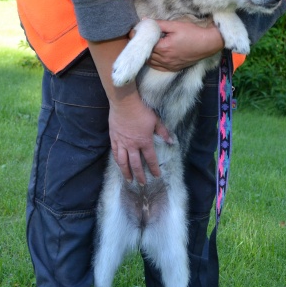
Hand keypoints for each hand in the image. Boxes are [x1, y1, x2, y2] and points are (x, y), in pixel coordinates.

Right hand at [87, 38, 170, 184]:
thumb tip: (172, 141)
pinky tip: (119, 165)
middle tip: (142, 184)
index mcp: (144, 141)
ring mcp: (121, 143)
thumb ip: (163, 132)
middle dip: (140, 175)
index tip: (156, 176)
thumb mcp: (156, 120)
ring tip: (129, 180)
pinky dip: (117, 161)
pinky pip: (115, 153)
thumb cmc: (141, 110)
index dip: (154, 168)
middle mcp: (132, 145)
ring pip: (123, 162)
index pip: (150, 159)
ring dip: (126, 172)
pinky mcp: (113, 138)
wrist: (124, 102)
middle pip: (136, 164)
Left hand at [135, 20, 223, 70]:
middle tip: (136, 38)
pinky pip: (158, 67)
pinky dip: (152, 62)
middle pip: (145, 55)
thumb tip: (144, 20)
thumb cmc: (192, 33)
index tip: (133, 32)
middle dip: (139, 47)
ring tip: (143, 47)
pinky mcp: (173, 68)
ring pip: (150, 62)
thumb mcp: (175, 25)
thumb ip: (159, 24)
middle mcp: (164, 59)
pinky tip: (152, 56)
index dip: (136, 38)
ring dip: (145, 55)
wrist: (207, 44)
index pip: (144, 44)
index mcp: (163, 48)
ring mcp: (169, 65)